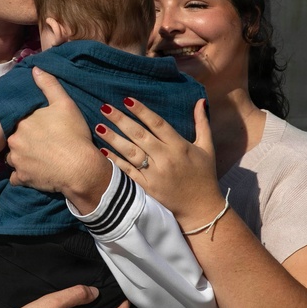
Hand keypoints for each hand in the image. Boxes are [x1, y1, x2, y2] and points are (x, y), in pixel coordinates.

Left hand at [7, 68, 111, 211]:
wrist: (80, 168)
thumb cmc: (73, 134)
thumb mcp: (65, 104)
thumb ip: (49, 85)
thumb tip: (35, 68)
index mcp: (21, 121)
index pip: (19, 120)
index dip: (30, 123)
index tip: (41, 128)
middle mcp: (13, 141)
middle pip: (15, 139)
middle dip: (24, 140)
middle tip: (42, 143)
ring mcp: (16, 161)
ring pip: (14, 157)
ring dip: (22, 157)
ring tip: (39, 158)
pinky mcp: (21, 179)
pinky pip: (16, 177)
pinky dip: (23, 175)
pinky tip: (36, 172)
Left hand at [96, 98, 221, 228]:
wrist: (200, 208)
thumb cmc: (204, 175)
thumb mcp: (207, 147)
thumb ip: (201, 123)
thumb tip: (200, 100)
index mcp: (179, 146)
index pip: (157, 123)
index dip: (142, 111)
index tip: (127, 99)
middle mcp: (166, 158)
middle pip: (140, 135)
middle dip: (121, 120)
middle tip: (105, 107)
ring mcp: (155, 174)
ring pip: (131, 152)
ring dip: (114, 138)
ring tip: (99, 126)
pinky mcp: (147, 187)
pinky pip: (128, 172)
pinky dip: (115, 161)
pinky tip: (103, 151)